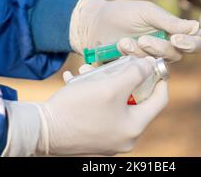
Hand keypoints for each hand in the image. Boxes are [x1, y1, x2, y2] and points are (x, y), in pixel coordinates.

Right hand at [3, 57, 167, 155]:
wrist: (41, 129)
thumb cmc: (78, 108)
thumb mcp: (111, 86)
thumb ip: (135, 74)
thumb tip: (150, 65)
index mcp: (134, 127)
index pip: (159, 99)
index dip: (158, 77)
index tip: (152, 61)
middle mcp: (125, 137)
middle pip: (135, 99)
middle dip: (123, 76)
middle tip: (114, 62)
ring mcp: (108, 138)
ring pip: (115, 101)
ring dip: (104, 82)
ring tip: (87, 70)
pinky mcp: (93, 135)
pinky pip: (101, 109)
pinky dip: (93, 93)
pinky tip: (77, 82)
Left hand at [70, 0, 200, 61]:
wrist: (95, 23)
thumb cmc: (122, 13)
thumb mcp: (146, 12)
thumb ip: (169, 21)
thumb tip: (196, 26)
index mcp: (171, 32)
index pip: (193, 43)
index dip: (189, 44)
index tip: (176, 39)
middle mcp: (164, 48)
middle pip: (175, 56)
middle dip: (158, 48)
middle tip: (142, 39)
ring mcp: (149, 60)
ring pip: (157, 64)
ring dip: (140, 53)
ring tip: (124, 41)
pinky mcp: (135, 71)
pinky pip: (140, 72)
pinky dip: (130, 59)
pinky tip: (119, 48)